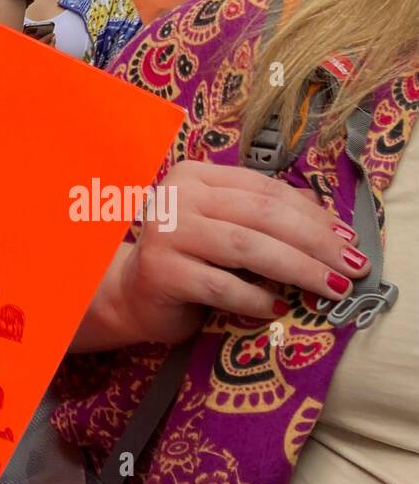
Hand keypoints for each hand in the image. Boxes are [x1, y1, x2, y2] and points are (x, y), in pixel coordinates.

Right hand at [112, 160, 371, 345]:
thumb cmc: (188, 259)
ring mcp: (166, 232)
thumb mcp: (226, 228)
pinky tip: (278, 308)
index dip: (313, 214)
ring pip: (248, 247)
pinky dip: (256, 298)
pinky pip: (223, 285)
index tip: (348, 240)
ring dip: (298, 269)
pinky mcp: (162, 271)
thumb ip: (264, 215)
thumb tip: (325, 215)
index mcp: (195, 176)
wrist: (132, 294)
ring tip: (330, 288)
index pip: (265, 189)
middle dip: (316, 242)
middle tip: (351, 267)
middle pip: (263, 215)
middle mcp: (178, 196)